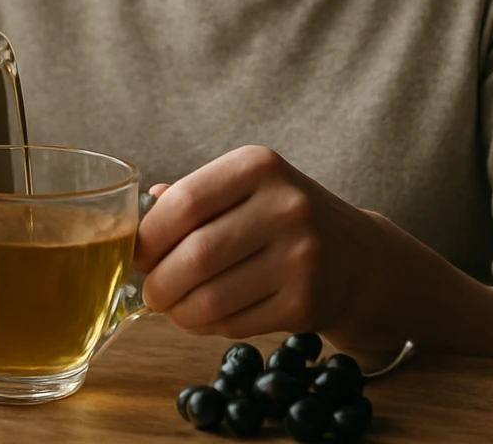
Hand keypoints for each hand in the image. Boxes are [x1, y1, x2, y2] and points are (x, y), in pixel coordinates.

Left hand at [135, 145, 384, 345]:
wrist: (359, 259)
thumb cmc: (282, 219)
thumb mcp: (245, 188)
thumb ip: (190, 198)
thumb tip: (132, 221)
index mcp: (258, 166)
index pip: (184, 203)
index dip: (148, 237)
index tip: (137, 254)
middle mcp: (285, 207)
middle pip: (194, 255)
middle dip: (158, 283)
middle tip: (151, 292)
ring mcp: (301, 257)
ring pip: (211, 298)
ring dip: (179, 312)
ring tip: (174, 307)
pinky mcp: (306, 304)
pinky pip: (234, 324)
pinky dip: (207, 326)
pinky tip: (207, 316)